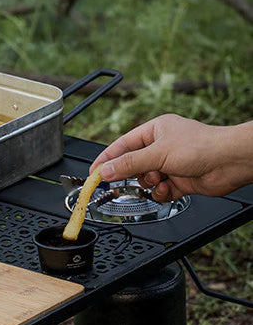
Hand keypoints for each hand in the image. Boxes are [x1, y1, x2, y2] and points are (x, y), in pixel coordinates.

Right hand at [89, 114, 252, 201]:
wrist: (230, 161)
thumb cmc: (201, 146)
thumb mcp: (157, 153)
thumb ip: (129, 164)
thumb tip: (106, 171)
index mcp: (154, 131)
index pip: (122, 146)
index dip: (106, 159)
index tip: (93, 173)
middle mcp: (161, 147)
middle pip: (133, 164)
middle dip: (132, 174)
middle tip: (120, 181)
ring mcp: (170, 164)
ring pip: (146, 180)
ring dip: (150, 183)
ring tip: (159, 179)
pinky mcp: (179, 180)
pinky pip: (160, 190)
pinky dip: (161, 192)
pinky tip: (168, 188)